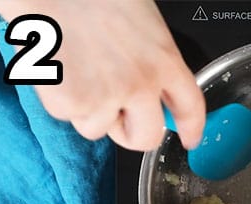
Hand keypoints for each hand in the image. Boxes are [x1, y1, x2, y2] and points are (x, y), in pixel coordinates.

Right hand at [0, 0, 204, 150]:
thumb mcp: (139, 18)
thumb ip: (149, 54)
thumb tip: (146, 80)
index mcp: (163, 59)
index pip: (189, 105)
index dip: (190, 126)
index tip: (188, 138)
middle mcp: (140, 84)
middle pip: (147, 137)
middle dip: (131, 132)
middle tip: (116, 117)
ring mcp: (106, 99)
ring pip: (98, 128)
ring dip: (88, 110)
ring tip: (78, 71)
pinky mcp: (74, 105)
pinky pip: (69, 116)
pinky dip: (61, 98)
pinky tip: (61, 68)